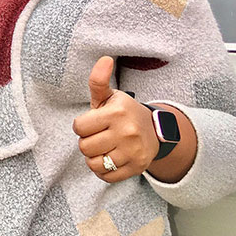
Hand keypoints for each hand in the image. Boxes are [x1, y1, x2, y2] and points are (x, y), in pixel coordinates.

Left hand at [73, 56, 158, 182]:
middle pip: (84, 147)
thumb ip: (99, 81)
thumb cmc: (124, 113)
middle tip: (100, 136)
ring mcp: (133, 151)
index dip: (82, 126)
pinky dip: (103, 171)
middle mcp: (127, 132)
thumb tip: (105, 58)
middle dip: (88, 142)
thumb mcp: (110, 96)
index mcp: (116, 112)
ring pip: (94, 163)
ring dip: (94, 157)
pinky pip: (106, 176)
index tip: (93, 123)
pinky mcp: (137, 167)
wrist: (156, 131)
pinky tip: (111, 159)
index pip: (79, 127)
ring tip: (104, 148)